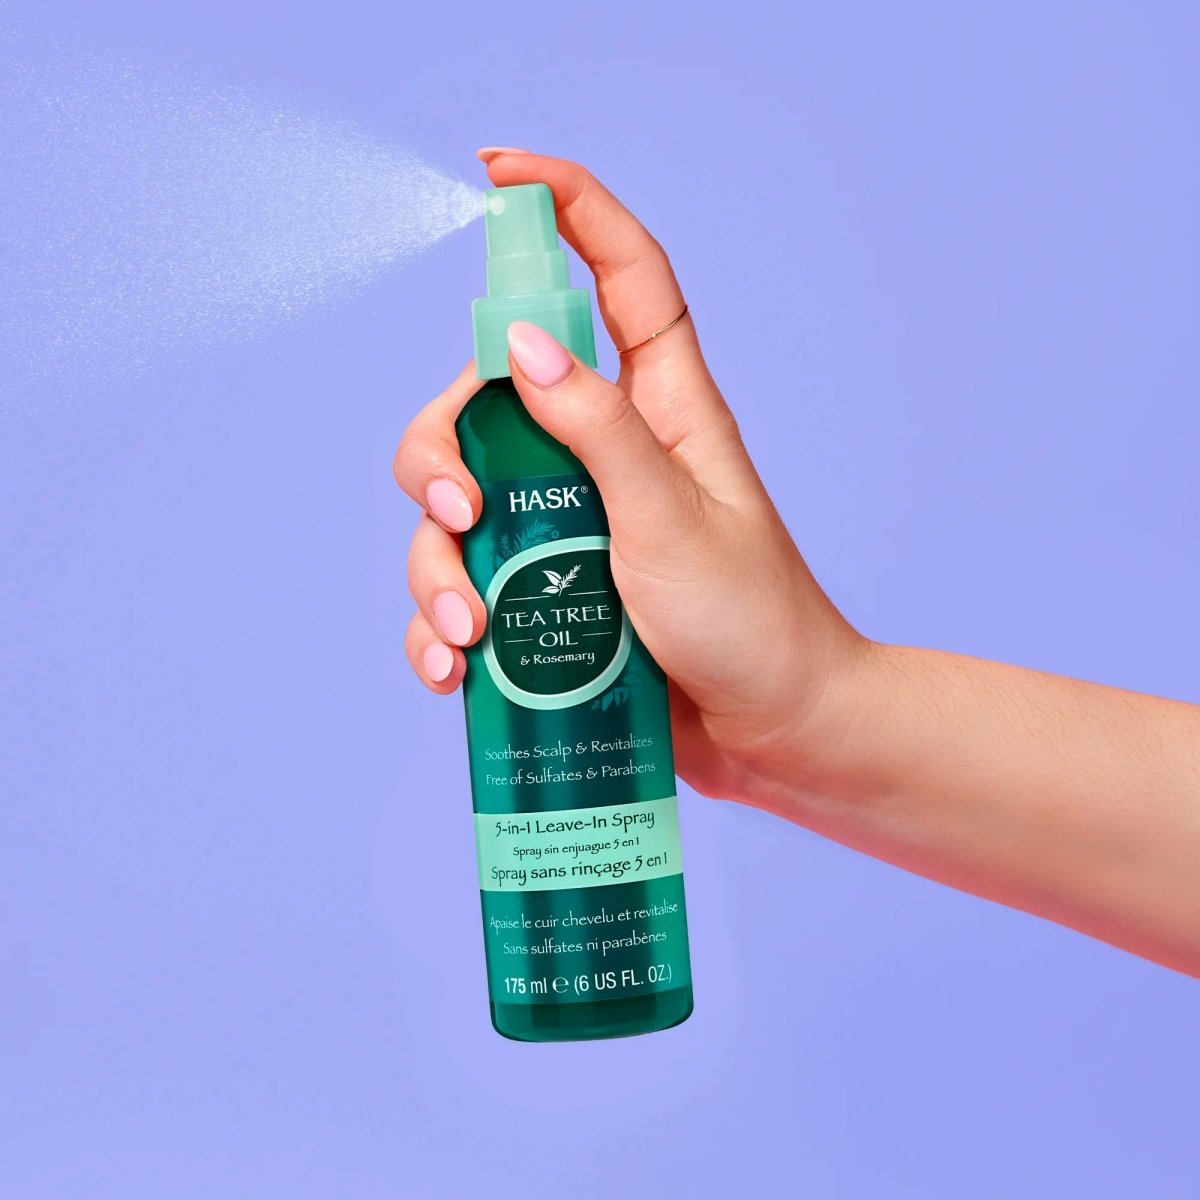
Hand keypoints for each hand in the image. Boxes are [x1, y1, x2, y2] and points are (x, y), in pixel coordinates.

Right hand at [393, 150, 863, 805]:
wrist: (773, 733)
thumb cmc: (751, 622)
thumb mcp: (674, 520)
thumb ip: (599, 432)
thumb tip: (523, 345)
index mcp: (659, 410)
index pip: (622, 276)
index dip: (570, 205)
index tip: (499, 167)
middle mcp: (601, 456)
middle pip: (484, 402)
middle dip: (439, 450)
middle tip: (457, 511)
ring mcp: (566, 529)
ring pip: (457, 508)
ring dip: (435, 567)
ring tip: (466, 634)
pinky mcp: (545, 597)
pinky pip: (466, 589)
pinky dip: (441, 626)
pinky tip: (451, 671)